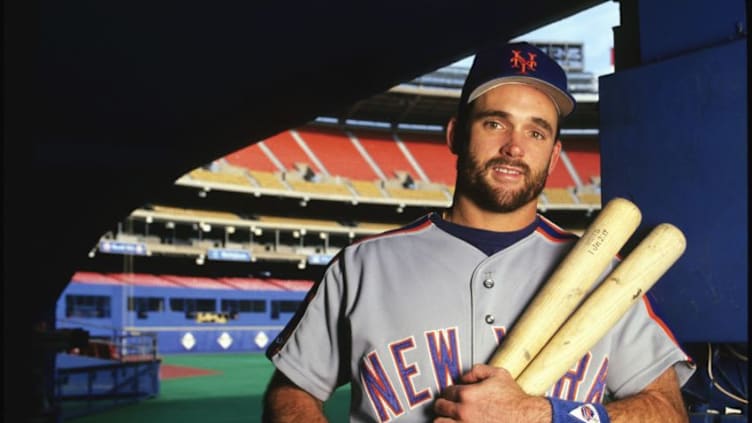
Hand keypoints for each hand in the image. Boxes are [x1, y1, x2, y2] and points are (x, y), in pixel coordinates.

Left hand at [433, 364, 549, 422]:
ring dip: (443, 419)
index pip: (447, 392)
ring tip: (448, 418)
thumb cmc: (514, 400)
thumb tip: (464, 377)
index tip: (453, 396)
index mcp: (467, 394)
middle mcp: (463, 412)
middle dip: (444, 405)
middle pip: (440, 407)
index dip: (450, 393)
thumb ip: (478, 370)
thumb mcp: (499, 375)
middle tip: (448, 407)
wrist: (527, 419)